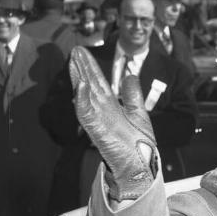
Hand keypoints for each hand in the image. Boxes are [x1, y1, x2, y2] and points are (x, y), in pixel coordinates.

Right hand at [69, 47, 156, 200]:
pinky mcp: (98, 132)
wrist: (143, 165)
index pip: (98, 83)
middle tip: (75, 50)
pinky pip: (87, 115)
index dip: (91, 68)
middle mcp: (102, 112)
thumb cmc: (139, 144)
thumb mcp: (139, 113)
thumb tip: (130, 76)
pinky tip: (80, 87)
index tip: (82, 52)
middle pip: (90, 87)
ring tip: (74, 62)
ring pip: (85, 97)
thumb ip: (133, 96)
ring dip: (79, 79)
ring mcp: (99, 122)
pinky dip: (82, 101)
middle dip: (83, 69)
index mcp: (110, 107)